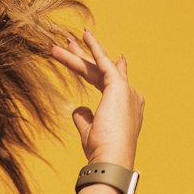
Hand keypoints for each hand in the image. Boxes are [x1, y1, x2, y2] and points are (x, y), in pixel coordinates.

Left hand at [48, 26, 144, 170]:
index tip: (115, 58)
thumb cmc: (101, 151)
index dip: (107, 71)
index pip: (114, 84)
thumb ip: (84, 118)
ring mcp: (126, 89)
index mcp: (126, 108)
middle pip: (102, 72)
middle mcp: (130, 95)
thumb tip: (78, 108)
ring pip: (97, 67)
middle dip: (86, 57)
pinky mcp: (118, 86)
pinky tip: (84, 36)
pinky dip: (94, 48)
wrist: (111, 157)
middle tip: (72, 42)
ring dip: (78, 54)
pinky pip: (103, 62)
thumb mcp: (89, 132)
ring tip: (62, 42)